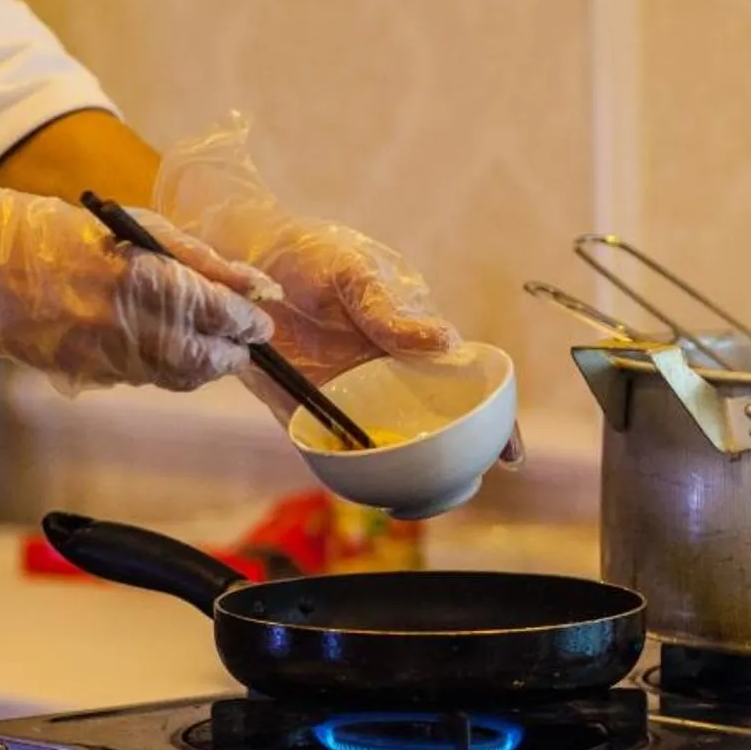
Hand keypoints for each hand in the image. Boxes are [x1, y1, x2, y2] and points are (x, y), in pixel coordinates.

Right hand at [0, 130, 276, 391]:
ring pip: (178, 375)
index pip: (219, 314)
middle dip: (233, 350)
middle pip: (205, 357)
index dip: (248, 319)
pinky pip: (143, 377)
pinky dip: (167, 368)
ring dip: (204, 364)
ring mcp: (101, 357)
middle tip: (245, 337)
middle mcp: (124, 325)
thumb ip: (200, 261)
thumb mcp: (135, 228)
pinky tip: (165, 347)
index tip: (262, 317)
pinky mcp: (84, 374)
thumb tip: (256, 286)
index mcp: (141, 279)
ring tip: (213, 345)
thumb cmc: (57, 232)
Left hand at [155, 116, 520, 459]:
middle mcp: (384, 374)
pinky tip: (356, 486)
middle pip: (428, 427)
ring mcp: (345, 394)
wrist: (240, 254)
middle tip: (464, 484)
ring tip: (415, 497)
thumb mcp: (353, 271)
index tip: (510, 455)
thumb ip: (390, 310)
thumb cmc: (309, 252)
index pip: (460, 385)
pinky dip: (339, 469)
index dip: (492, 420)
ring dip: (398, 474)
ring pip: (381, 446)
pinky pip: (324, 446)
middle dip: (451, 460)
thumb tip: (446, 341)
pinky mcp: (299, 406)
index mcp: (410, 340)